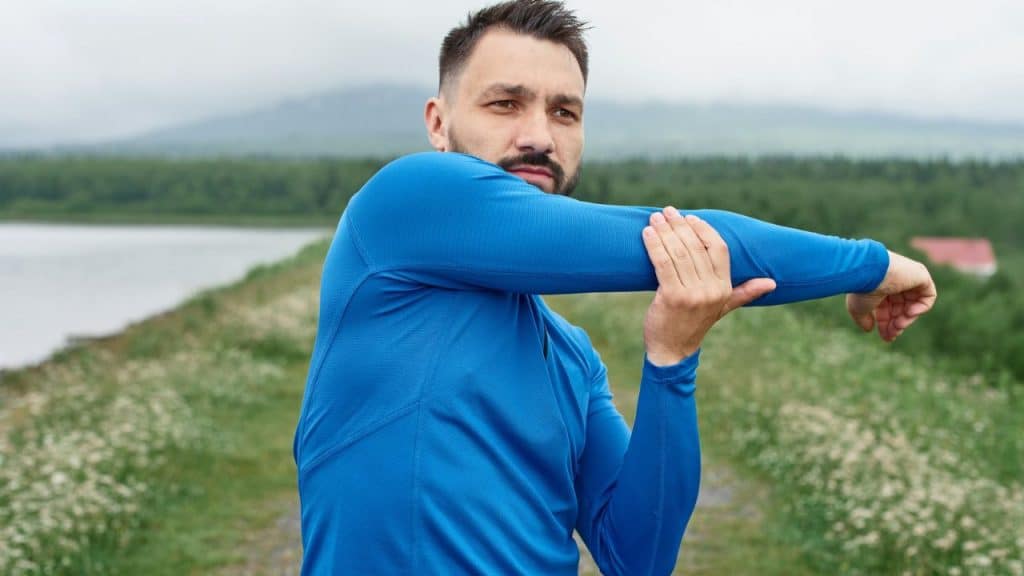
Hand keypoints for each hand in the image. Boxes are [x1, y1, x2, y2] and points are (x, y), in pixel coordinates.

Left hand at [641, 207, 776, 365]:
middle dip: (679, 226)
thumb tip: (771, 283)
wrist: (672, 350)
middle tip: (667, 212)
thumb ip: (745, 293)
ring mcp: (692, 294)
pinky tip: (647, 234)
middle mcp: (712, 290)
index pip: (718, 248)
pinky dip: (654, 246)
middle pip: (695, 247)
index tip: (689, 218)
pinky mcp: (672, 297)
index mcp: (724, 288)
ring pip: (678, 253)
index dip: (704, 230)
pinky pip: (663, 264)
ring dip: (665, 232)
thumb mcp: (722, 308)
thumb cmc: (693, 324)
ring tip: (654, 219)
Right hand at [846, 250, 936, 341]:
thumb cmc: (862, 289)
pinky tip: (909, 312)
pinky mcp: (921, 275)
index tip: (886, 338)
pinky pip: (928, 295)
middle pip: (900, 308)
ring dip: (907, 319)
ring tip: (898, 325)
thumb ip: (863, 319)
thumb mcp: (858, 309)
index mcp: (878, 286)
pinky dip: (922, 307)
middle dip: (896, 324)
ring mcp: (908, 278)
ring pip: (913, 304)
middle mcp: (894, 281)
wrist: (869, 272)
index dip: (886, 324)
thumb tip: (869, 329)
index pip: (886, 308)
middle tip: (892, 335)